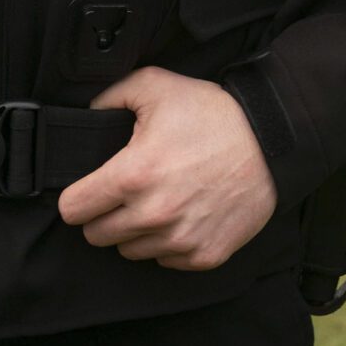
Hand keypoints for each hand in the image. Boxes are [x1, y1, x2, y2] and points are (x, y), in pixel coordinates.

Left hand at [56, 66, 277, 268]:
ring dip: (134, 231)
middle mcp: (153, 215)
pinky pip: (165, 260)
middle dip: (103, 215)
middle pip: (96, 236)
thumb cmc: (212, 113)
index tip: (88, 189)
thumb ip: (109, 97)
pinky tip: (181, 214)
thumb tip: (84, 115)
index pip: (73, 210)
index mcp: (132, 176)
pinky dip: (167, 243)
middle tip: (124, 192)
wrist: (272, 141)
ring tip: (156, 200)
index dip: (76, 196)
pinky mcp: (205, 255)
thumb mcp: (155, 85)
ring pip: (129, 251)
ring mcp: (180, 240)